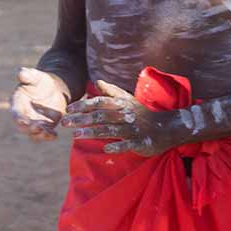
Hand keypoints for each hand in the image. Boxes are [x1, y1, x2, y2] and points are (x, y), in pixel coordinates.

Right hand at [10, 67, 67, 140]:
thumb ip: (28, 75)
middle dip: (30, 129)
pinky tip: (55, 135)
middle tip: (39, 128)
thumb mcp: (35, 76)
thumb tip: (20, 72)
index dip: (19, 119)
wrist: (53, 89)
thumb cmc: (41, 81)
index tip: (24, 122)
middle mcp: (23, 116)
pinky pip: (44, 135)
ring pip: (33, 134)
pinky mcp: (44, 127)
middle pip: (23, 127)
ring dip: (40, 135)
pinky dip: (49, 136)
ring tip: (49, 133)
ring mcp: (33, 123)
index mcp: (17, 103)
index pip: (15, 114)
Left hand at [61, 80, 179, 155]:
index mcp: (121, 104)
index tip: (68, 109)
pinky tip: (105, 149)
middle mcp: (125, 115)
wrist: (166, 127)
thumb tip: (96, 81)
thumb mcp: (127, 99)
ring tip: (76, 135)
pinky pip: (127, 145)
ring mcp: (132, 129)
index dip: (83, 105)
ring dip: (93, 132)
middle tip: (65, 123)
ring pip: (110, 130)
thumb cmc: (142, 113)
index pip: (99, 102)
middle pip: (100, 116)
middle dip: (81, 119)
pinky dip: (117, 146)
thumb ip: (111, 91)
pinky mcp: (140, 142)